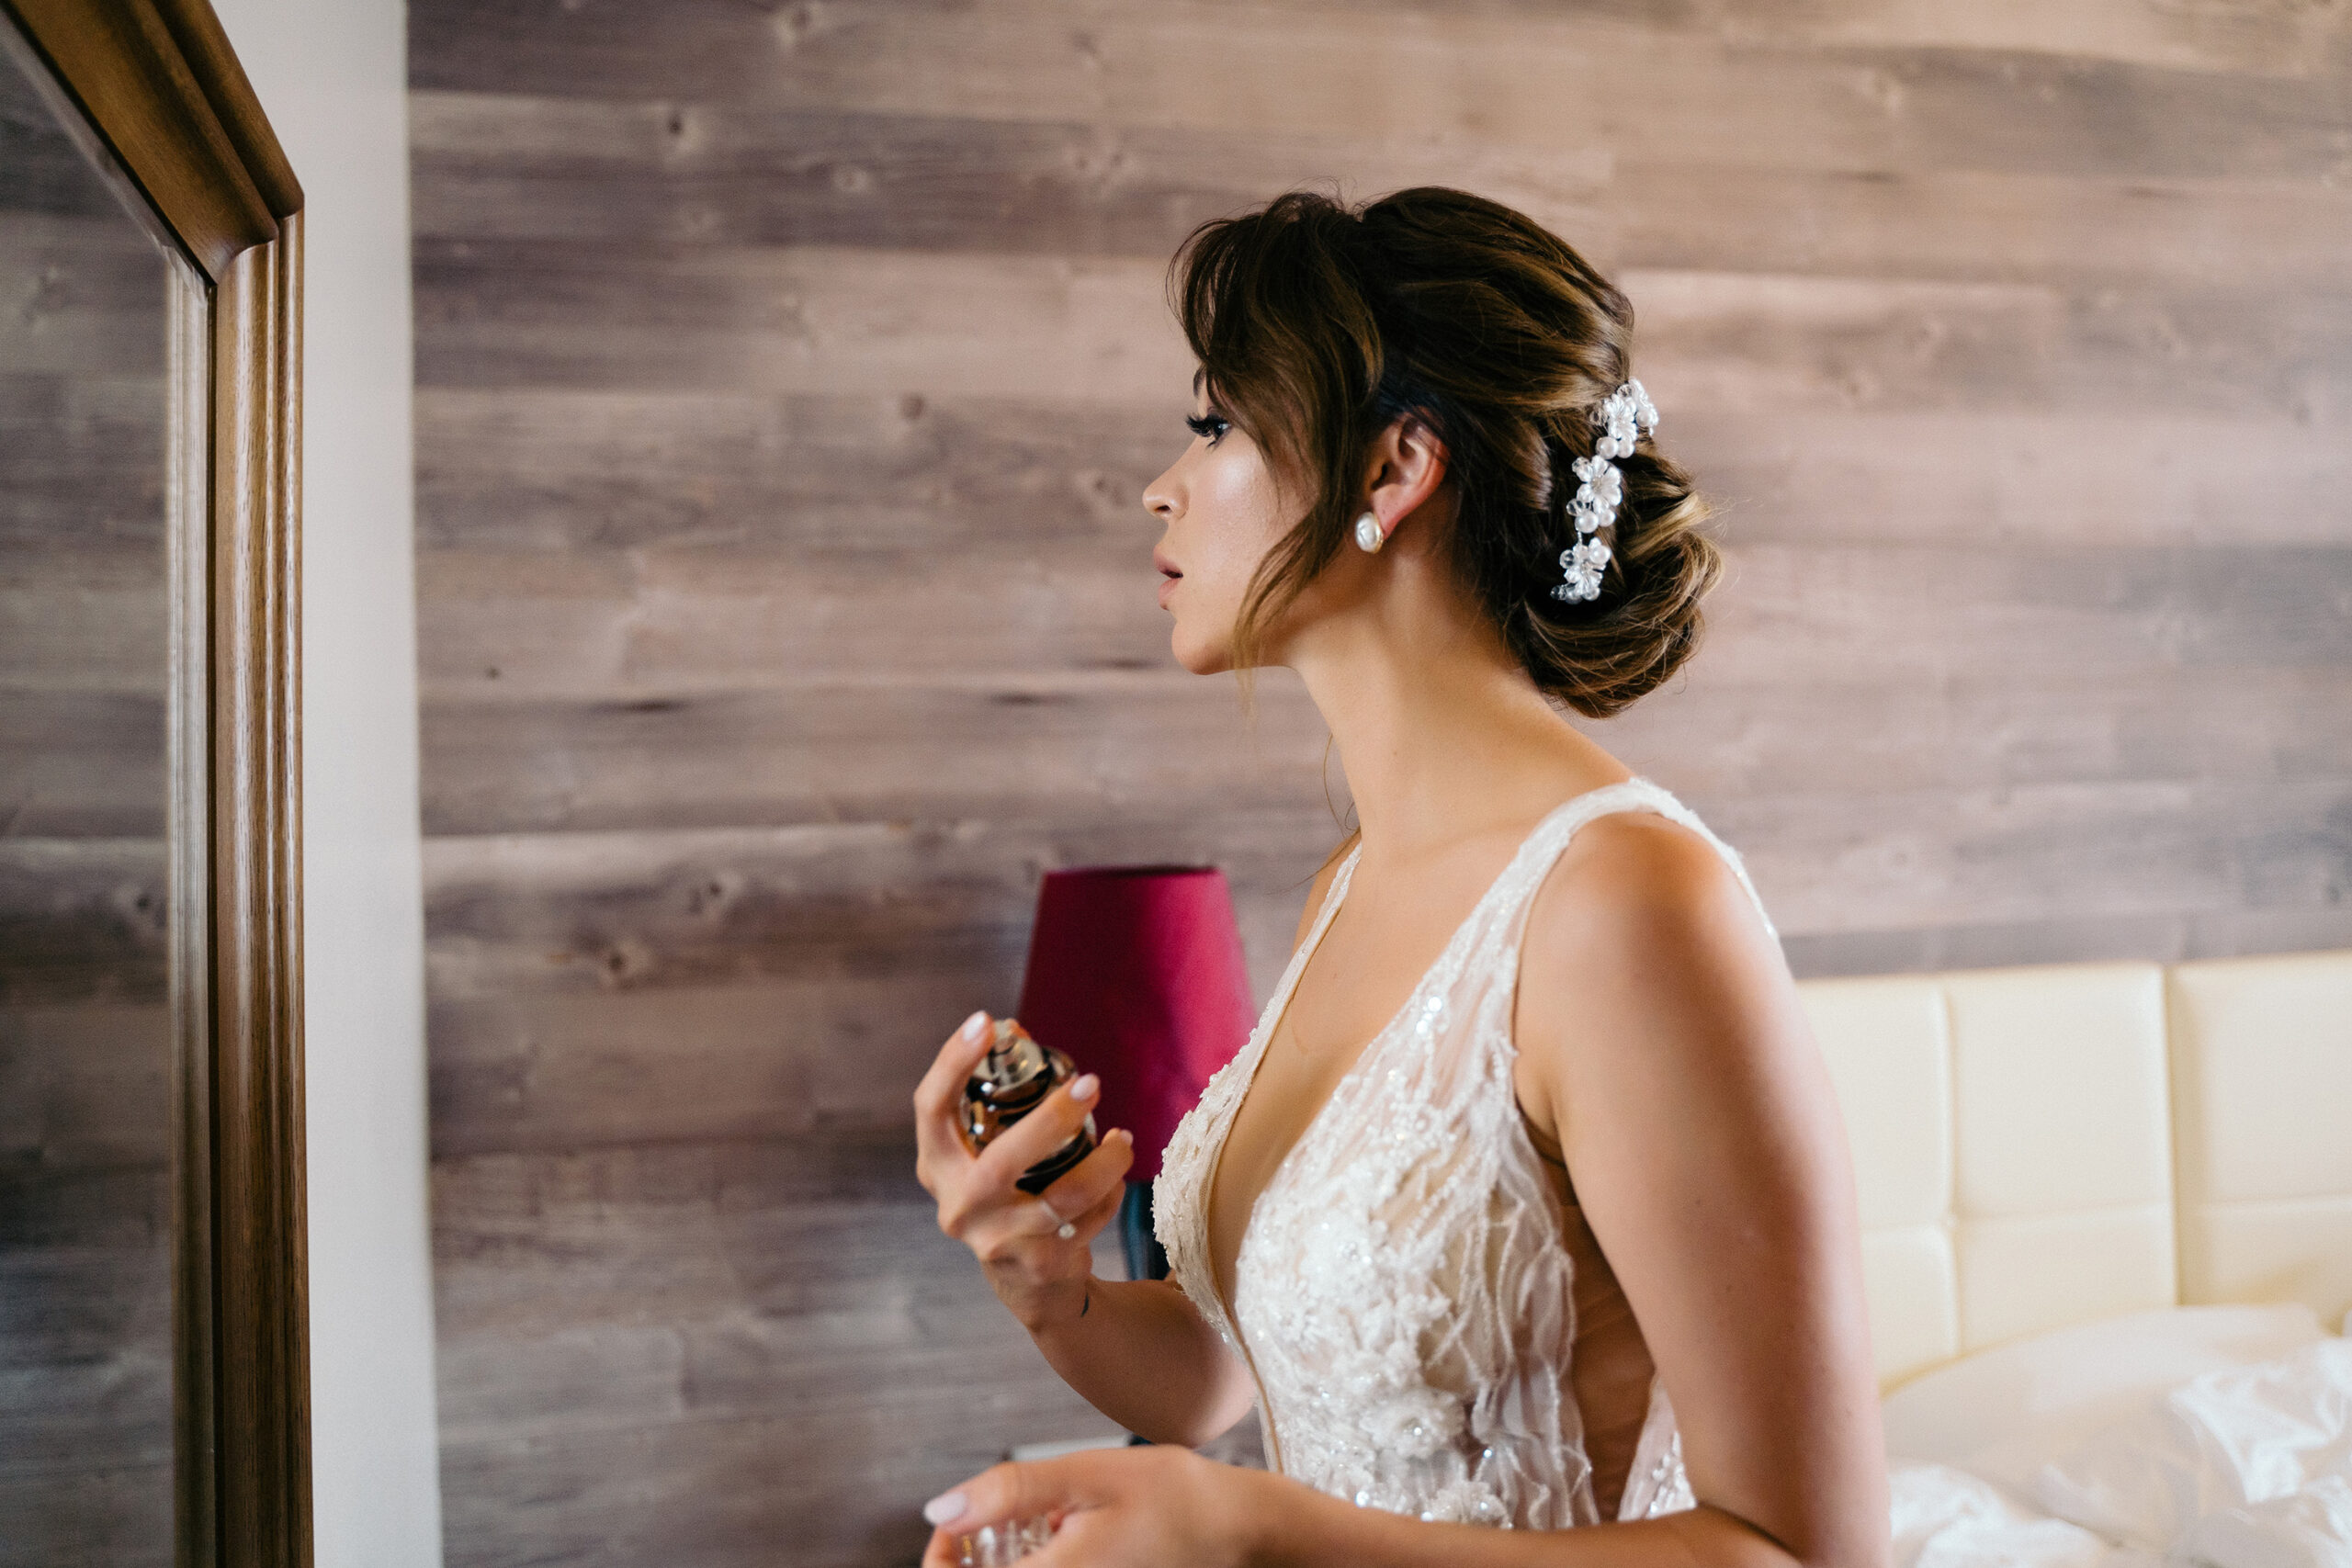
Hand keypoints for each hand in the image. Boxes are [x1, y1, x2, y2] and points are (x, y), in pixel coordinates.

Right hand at [914, 1010, 1135, 1330]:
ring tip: (1123, 1139)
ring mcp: (996, 1240)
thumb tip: (1014, 1028)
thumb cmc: (1006, 1193)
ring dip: (1104, 1163)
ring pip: (1061, 1198)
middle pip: (1002, 1163)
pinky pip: (1086, 1220)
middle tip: (1091, 1083)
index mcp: (938, 1164)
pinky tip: (1116, 1180)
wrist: (1026, 1282)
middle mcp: (958, 1205)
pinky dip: (1110, 1195)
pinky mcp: (1037, 1264)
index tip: (985, 1022)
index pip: (931, 1108)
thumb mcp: (986, 1150)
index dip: (953, 1063)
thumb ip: (995, 1099)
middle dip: (1052, 1119)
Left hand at [919, 1445, 1261, 1567]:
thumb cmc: (1172, 1497)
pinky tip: (1061, 1536)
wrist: (1236, 1531)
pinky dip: (1038, 1562)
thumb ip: (1008, 1493)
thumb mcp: (1085, 1475)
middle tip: (989, 1518)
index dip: (939, 1559)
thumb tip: (940, 1510)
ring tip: (1033, 1522)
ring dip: (1004, 1563)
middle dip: (971, 1559)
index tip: (952, 1522)